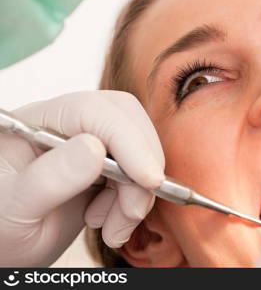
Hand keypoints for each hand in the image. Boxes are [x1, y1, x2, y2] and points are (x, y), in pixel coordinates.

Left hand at [0, 91, 164, 266]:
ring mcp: (88, 148)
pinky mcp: (104, 169)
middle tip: (132, 210)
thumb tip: (94, 149)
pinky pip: (137, 176)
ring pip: (138, 152)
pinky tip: (111, 224)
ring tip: (113, 228)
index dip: (128, 140)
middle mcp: (67, 128)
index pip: (94, 112)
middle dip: (139, 168)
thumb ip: (50, 178)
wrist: (7, 249)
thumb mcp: (14, 208)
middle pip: (126, 123)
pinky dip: (134, 204)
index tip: (147, 180)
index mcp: (38, 123)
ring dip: (138, 194)